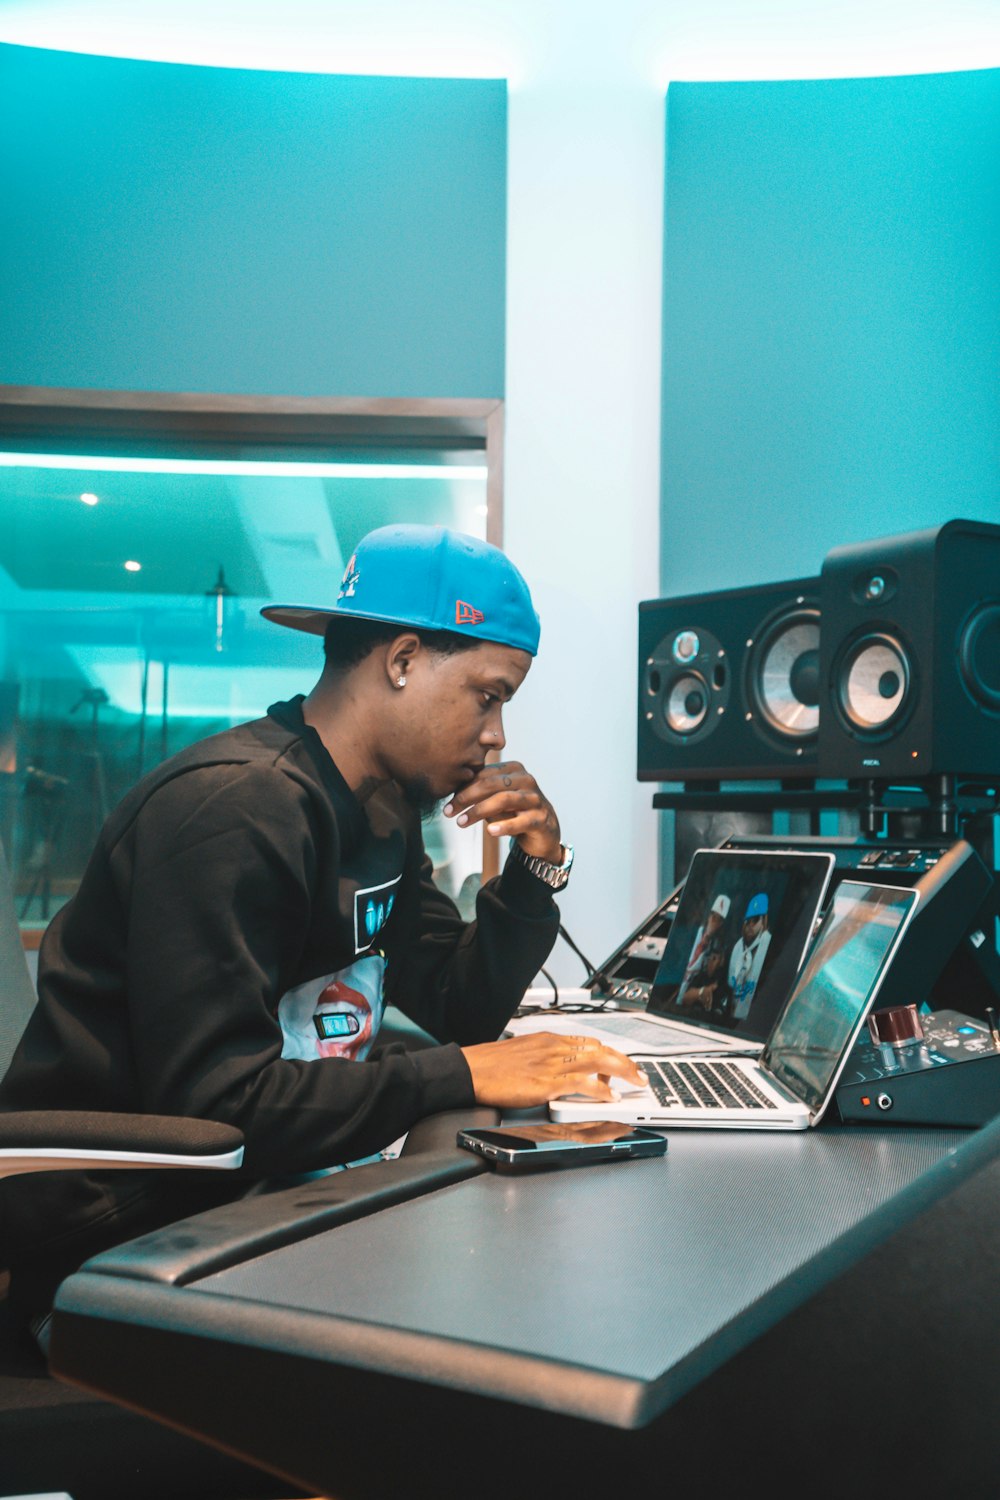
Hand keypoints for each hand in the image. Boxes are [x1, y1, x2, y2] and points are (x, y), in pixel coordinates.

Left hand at [442, 760, 561, 862]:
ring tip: (462, 822)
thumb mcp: (494, 800)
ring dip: (479, 811)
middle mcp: (526, 779)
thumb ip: (478, 793)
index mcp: (513, 769)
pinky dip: (505, 826)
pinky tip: (490, 832)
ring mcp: (535, 798)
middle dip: (466, 797)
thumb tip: (451, 792)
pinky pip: (521, 821)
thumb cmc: (515, 812)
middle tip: (448, 812)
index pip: (483, 775)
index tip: (447, 803)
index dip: (463, 788)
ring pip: (504, 799)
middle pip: (491, 784)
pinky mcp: (541, 818)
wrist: (543, 832)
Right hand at [461, 1031, 647, 1107]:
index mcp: (549, 1039)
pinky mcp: (546, 1082)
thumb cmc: (490, 1064)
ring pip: (598, 1062)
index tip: (623, 1063)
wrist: (470, 1070)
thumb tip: (561, 1067)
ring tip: (636, 1083)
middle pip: (601, 1049)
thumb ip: (545, 1056)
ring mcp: (551, 1064)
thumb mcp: (524, 1051)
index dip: (611, 1054)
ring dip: (622, 1073)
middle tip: (639, 1075)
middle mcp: (554, 1047)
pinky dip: (600, 1090)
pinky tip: (610, 1097)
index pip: (590, 1042)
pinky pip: (581, 1083)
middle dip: (625, 1062)